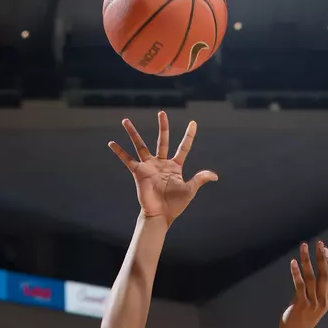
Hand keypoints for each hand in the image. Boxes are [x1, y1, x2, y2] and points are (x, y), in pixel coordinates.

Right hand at [109, 111, 217, 225]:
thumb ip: (200, 179)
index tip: (193, 123)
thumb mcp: (190, 190)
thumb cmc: (175, 205)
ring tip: (125, 120)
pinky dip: (119, 152)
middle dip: (163, 126)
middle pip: (163, 140)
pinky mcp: (138, 172)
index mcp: (175, 166)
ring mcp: (149, 167)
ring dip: (133, 133)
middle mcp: (161, 163)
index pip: (183, 147)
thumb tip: (215, 176)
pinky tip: (111, 143)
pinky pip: (127, 160)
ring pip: (140, 145)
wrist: (160, 215)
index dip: (189, 136)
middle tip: (161, 112)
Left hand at [280, 241, 327, 327]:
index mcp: (326, 300)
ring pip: (311, 277)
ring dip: (307, 260)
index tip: (324, 249)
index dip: (326, 262)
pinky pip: (299, 285)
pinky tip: (293, 262)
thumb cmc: (303, 323)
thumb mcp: (316, 311)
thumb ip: (325, 301)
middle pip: (323, 274)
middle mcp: (321, 300)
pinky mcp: (301, 304)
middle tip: (319, 243)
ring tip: (303, 247)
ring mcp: (312, 303)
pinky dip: (296, 273)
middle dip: (321, 258)